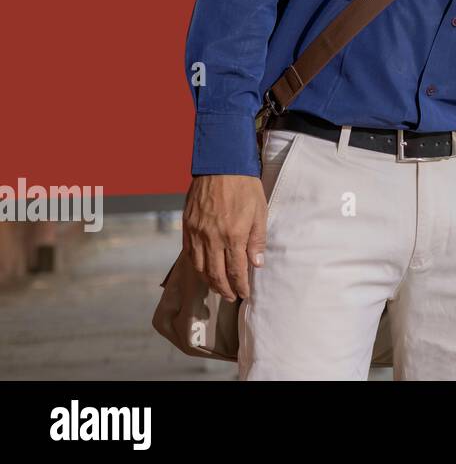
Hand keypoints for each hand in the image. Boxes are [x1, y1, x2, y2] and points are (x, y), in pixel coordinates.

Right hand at [183, 174, 266, 301]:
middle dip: (225, 289)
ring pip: (200, 267)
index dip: (240, 286)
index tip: (245, 294)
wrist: (220, 165)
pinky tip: (204, 270)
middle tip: (231, 297)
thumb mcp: (260, 211)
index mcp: (234, 235)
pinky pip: (190, 254)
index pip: (236, 270)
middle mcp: (213, 238)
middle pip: (216, 274)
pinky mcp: (187, 227)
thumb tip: (257, 264)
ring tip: (219, 288)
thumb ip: (258, 240)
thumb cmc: (245, 187)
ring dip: (210, 282)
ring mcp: (197, 233)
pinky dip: (197, 267)